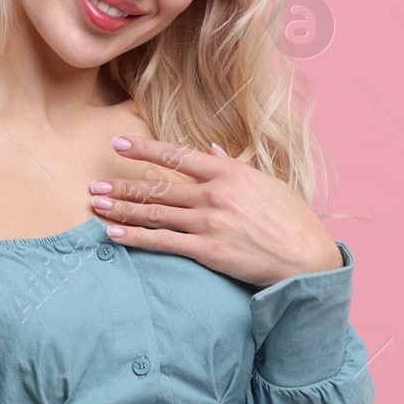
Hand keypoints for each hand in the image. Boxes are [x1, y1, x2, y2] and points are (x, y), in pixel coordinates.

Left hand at [89, 135, 342, 288]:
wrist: (307, 258)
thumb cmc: (292, 221)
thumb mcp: (266, 184)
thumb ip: (233, 167)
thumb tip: (210, 151)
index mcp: (228, 172)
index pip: (177, 155)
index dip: (144, 149)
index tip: (118, 144)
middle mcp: (214, 194)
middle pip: (158, 186)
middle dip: (123, 185)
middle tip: (96, 185)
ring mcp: (209, 222)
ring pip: (155, 212)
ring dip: (122, 209)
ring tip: (98, 205)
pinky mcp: (207, 250)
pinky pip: (163, 242)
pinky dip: (135, 237)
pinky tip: (114, 235)